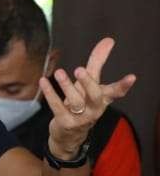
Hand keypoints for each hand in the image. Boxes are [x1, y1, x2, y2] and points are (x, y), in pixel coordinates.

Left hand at [42, 37, 136, 158]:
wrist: (68, 135)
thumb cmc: (81, 103)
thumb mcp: (89, 83)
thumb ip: (98, 62)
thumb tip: (109, 40)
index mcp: (103, 98)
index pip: (116, 92)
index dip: (124, 85)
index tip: (131, 77)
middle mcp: (94, 109)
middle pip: (95, 96)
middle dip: (88, 83)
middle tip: (80, 69)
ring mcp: (80, 118)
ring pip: (75, 102)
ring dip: (66, 86)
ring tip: (59, 72)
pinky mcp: (65, 123)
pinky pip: (57, 107)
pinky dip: (50, 93)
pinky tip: (43, 81)